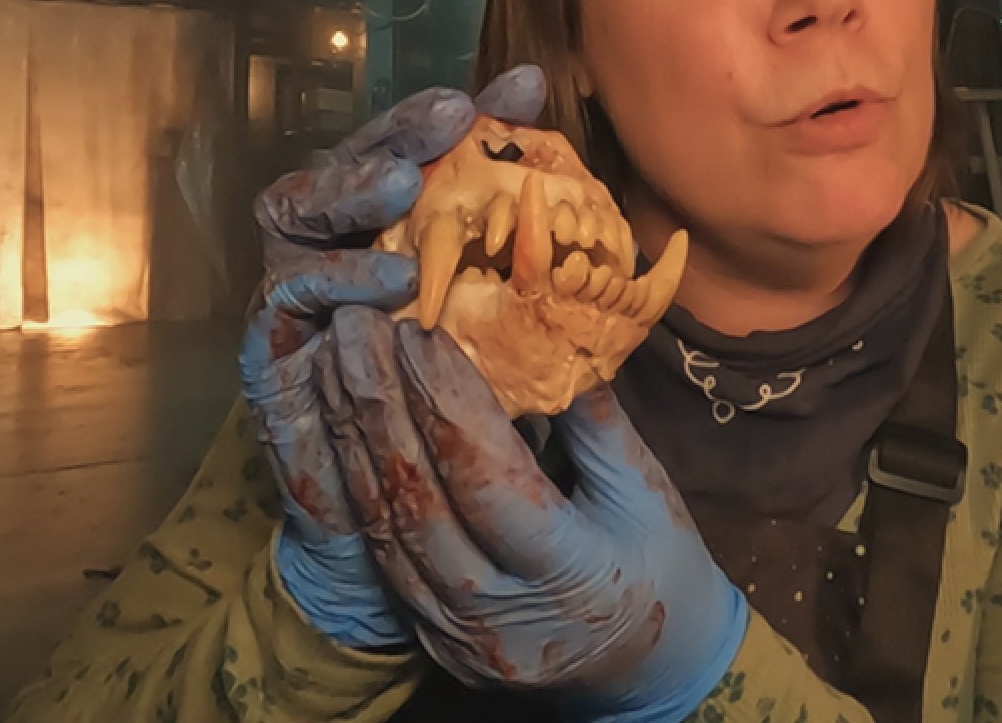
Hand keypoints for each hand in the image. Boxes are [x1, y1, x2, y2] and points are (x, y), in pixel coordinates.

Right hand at [242, 66, 545, 647]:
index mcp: (383, 233)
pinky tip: (389, 278)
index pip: (409, 149)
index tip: (518, 91)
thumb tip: (598, 214)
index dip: (458, 114)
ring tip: (404, 185)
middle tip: (447, 120)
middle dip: (394, 137)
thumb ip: (532, 252)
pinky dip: (332, 278)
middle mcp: (330, 248)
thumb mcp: (511, 326)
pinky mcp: (270, 352)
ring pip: (297, 214)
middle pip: (346, 166)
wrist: (395, 523)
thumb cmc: (453, 411)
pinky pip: (286, 299)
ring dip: (350, 191)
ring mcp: (292, 295)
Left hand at [322, 308, 747, 720]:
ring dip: (355, 438)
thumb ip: (593, 417)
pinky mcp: (433, 640)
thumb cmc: (663, 568)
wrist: (654, 673)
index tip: (422, 329)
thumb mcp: (647, 489)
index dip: (448, 400)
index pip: (487, 477)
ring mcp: (459, 637)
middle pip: (420, 501)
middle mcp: (500, 617)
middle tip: (357, 327)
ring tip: (338, 362)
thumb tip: (547, 329)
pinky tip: (347, 427)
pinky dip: (363, 484)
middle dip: (380, 405)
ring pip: (389, 528)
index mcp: (570, 575)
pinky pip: (386, 555)